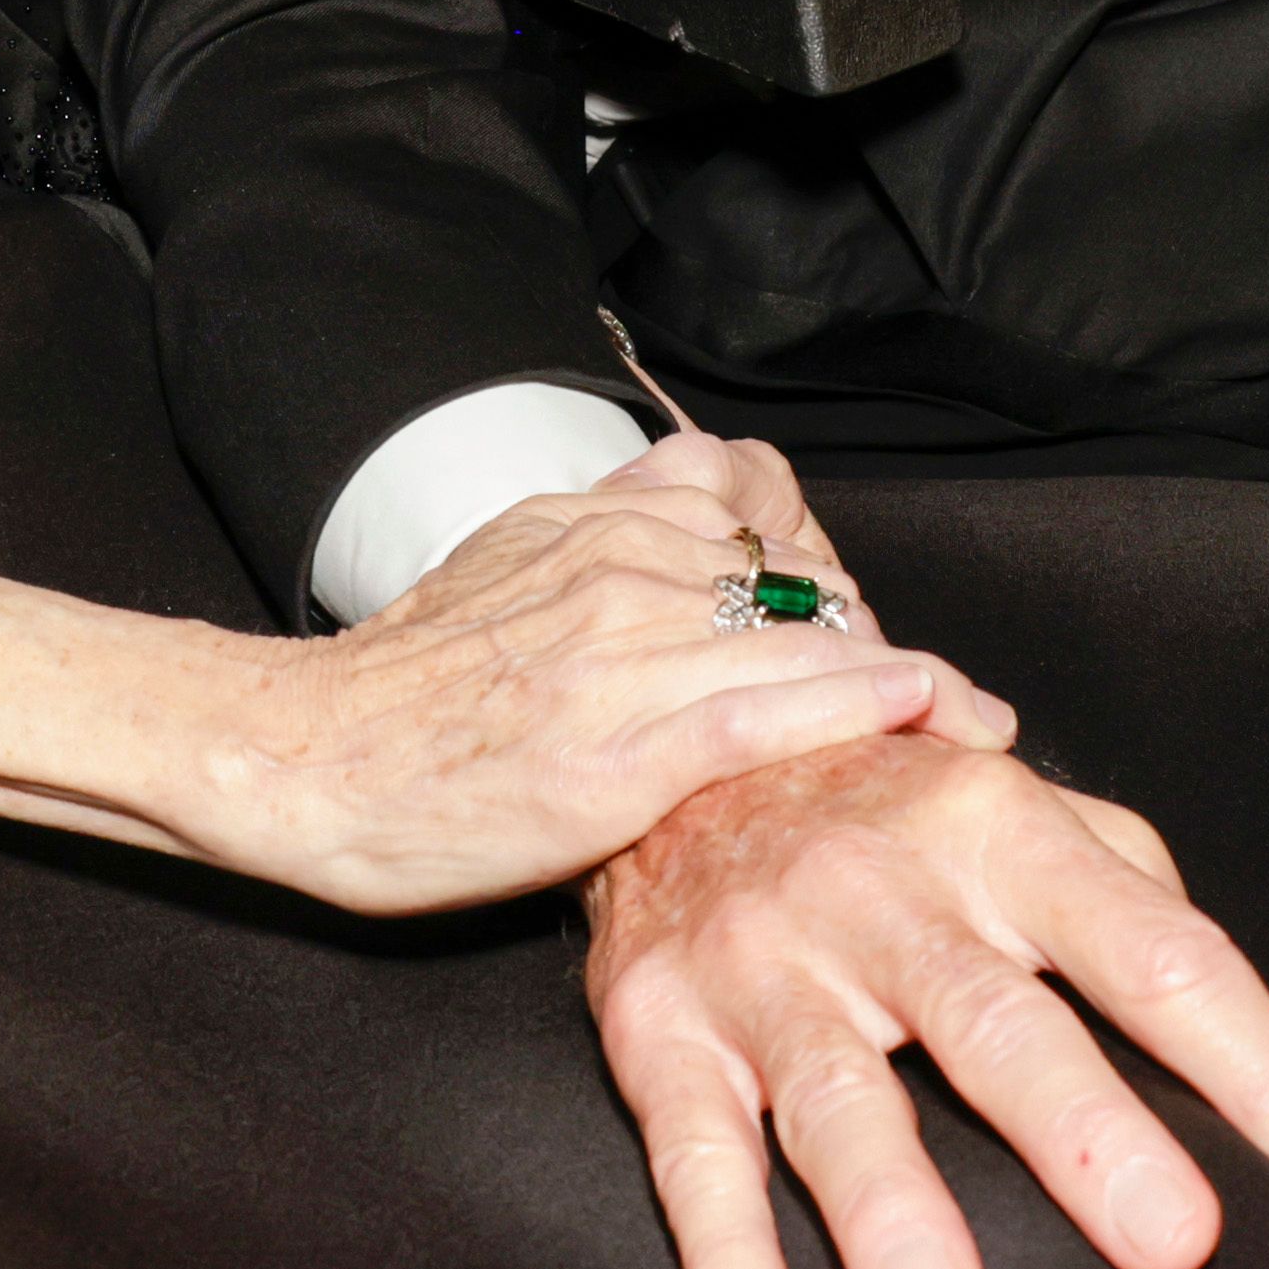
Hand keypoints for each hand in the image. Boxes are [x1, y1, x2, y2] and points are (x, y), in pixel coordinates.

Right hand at [214, 434, 1001, 917]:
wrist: (301, 757)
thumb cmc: (399, 689)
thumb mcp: (504, 564)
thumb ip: (599, 542)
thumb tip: (689, 531)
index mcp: (591, 523)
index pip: (754, 511)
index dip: (828, 573)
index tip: (869, 630)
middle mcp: (619, 569)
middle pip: (798, 577)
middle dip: (877, 633)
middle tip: (945, 705)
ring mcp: (622, 656)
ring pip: (799, 637)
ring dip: (899, 676)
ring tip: (967, 722)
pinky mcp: (619, 751)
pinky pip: (764, 712)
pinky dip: (850, 705)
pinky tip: (916, 711)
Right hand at [585, 732, 1268, 1268]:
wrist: (677, 729)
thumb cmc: (887, 799)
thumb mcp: (1020, 803)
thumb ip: (1132, 896)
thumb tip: (1243, 1034)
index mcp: (1003, 833)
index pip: (1160, 956)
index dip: (1262, 1069)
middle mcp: (886, 890)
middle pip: (997, 1022)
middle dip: (1084, 1134)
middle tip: (1170, 1236)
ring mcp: (768, 960)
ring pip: (836, 1090)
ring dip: (885, 1201)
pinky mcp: (661, 1024)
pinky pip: (691, 1144)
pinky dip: (721, 1246)